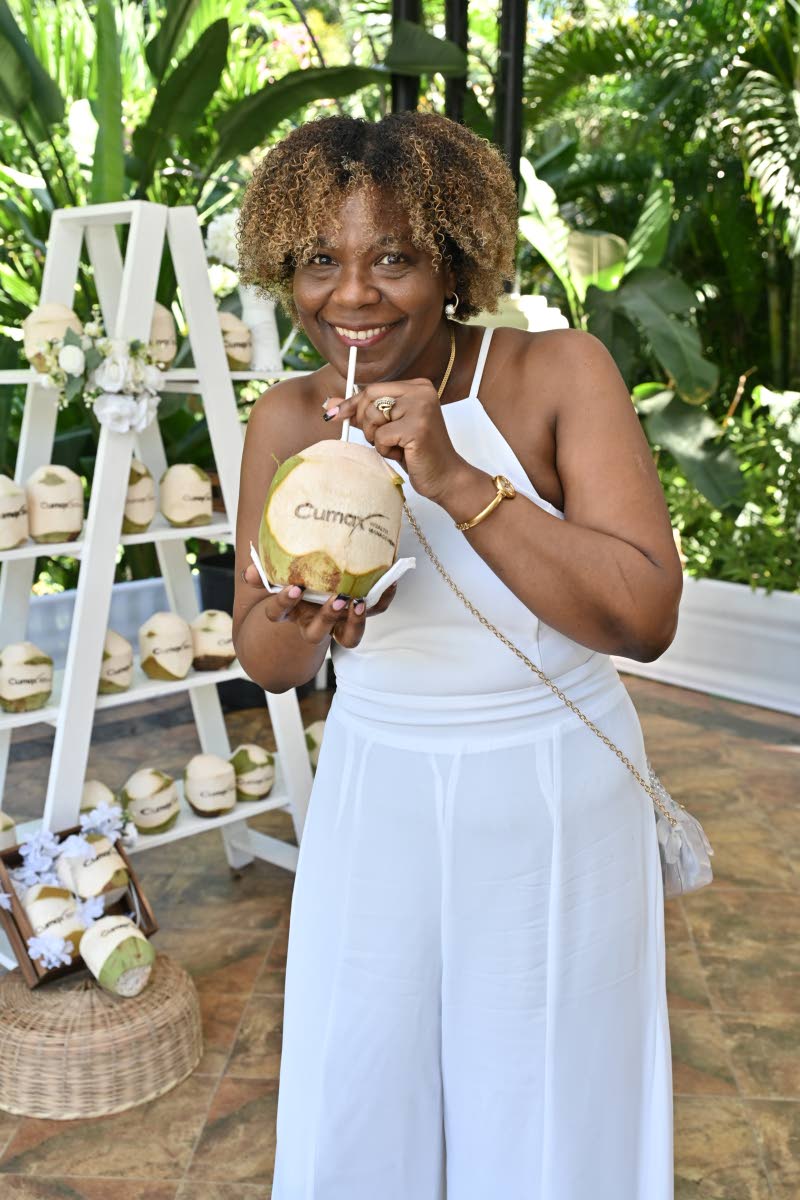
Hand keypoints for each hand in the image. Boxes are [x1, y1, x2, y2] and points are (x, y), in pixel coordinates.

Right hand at [240, 563, 396, 647]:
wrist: (312, 599)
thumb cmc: (294, 588)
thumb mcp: (275, 581)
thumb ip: (261, 576)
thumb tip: (249, 572)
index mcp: (291, 614)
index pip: (279, 614)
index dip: (285, 602)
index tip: (294, 588)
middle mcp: (314, 624)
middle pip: (318, 634)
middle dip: (327, 618)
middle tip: (337, 599)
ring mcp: (338, 625)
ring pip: (348, 638)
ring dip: (355, 623)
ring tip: (360, 602)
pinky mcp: (358, 616)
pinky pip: (374, 612)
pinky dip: (383, 599)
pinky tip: (390, 582)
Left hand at [324, 379, 466, 502]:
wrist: (445, 477)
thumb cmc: (417, 454)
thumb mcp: (389, 428)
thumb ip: (362, 414)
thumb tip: (330, 404)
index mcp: (417, 387)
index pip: (372, 389)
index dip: (352, 404)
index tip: (334, 413)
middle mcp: (421, 391)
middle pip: (369, 400)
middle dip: (366, 424)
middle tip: (384, 439)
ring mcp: (421, 408)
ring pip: (373, 418)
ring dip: (377, 438)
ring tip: (398, 446)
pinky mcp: (417, 427)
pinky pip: (380, 436)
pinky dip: (385, 449)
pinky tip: (403, 454)